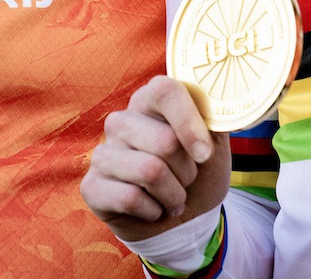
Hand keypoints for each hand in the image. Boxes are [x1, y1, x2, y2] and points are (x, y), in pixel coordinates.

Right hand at [81, 76, 230, 241]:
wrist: (184, 219)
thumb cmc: (199, 173)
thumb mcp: (216, 144)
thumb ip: (214, 120)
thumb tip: (218, 108)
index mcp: (150, 101)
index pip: (164, 91)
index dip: (189, 122)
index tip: (205, 153)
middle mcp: (121, 121)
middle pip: (164, 140)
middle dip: (187, 170)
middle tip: (187, 178)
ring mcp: (103, 153)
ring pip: (149, 171)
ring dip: (174, 194)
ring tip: (173, 196)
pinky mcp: (92, 186)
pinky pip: (130, 199)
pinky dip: (154, 212)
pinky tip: (153, 209)